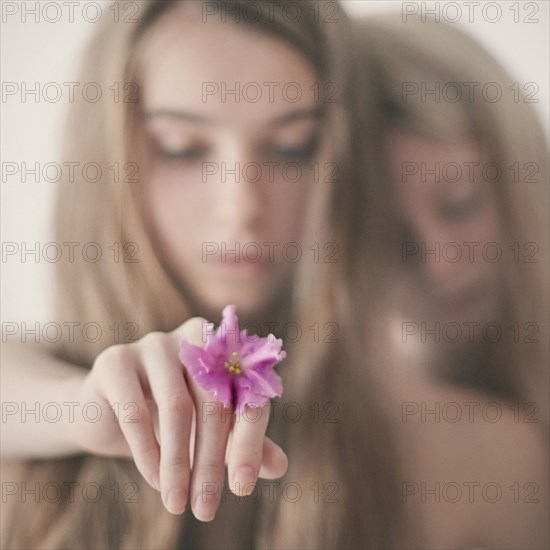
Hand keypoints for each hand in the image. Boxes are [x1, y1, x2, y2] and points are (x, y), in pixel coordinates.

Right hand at [70, 317, 287, 519]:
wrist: (108, 410)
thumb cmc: (170, 420)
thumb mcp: (211, 433)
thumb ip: (243, 443)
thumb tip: (280, 466)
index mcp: (226, 351)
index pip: (248, 395)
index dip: (248, 443)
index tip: (242, 488)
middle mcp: (193, 338)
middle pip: (214, 403)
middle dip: (210, 462)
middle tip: (205, 509)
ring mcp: (153, 344)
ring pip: (177, 407)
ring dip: (178, 463)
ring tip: (177, 502)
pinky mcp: (115, 360)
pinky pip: (135, 411)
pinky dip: (146, 451)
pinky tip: (153, 479)